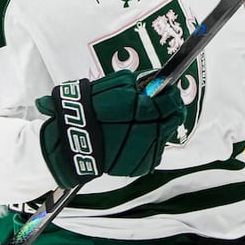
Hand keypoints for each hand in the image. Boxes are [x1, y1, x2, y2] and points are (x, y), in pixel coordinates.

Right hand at [37, 71, 185, 187]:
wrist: (72, 137)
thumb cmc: (89, 109)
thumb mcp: (112, 85)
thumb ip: (137, 82)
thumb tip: (156, 79)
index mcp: (138, 108)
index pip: (169, 102)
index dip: (172, 95)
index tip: (171, 90)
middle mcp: (145, 131)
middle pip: (171, 120)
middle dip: (171, 111)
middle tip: (168, 103)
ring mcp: (143, 151)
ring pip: (164, 136)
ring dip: (162, 127)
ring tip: (151, 120)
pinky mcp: (140, 166)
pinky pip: (155, 152)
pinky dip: (152, 143)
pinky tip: (141, 136)